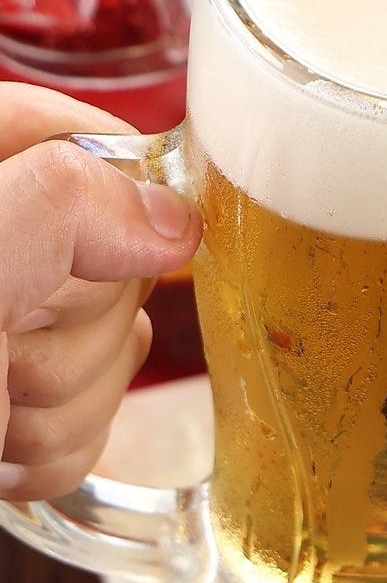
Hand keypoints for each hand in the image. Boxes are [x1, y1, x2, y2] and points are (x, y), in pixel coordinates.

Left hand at [0, 85, 200, 501]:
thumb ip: (62, 207)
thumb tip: (172, 221)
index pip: (77, 132)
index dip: (120, 186)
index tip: (123, 236)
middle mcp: (2, 249)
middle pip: (117, 258)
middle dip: (77, 326)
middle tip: (8, 342)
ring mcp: (10, 329)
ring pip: (115, 350)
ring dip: (60, 400)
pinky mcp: (16, 403)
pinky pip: (91, 422)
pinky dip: (49, 450)